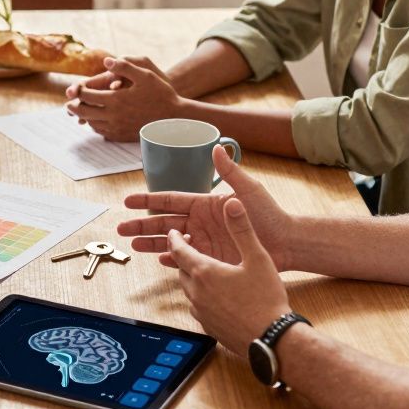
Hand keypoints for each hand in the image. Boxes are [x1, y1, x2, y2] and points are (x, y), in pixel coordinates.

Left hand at [65, 57, 180, 141]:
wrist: (174, 118)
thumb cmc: (161, 94)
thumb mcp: (145, 75)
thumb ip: (124, 66)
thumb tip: (106, 60)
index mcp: (116, 99)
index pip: (88, 95)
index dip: (78, 91)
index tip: (75, 88)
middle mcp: (114, 115)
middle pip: (85, 112)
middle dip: (75, 107)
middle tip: (69, 104)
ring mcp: (118, 128)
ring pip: (93, 124)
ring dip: (85, 118)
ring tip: (81, 112)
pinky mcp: (122, 136)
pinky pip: (103, 133)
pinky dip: (96, 126)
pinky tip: (97, 121)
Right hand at [117, 146, 294, 270]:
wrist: (287, 244)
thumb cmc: (270, 215)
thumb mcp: (249, 190)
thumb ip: (230, 172)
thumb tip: (215, 147)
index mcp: (205, 204)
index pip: (170, 200)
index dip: (148, 200)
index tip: (129, 201)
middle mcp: (201, 222)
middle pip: (164, 222)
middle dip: (141, 225)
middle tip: (121, 228)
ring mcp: (205, 242)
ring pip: (170, 242)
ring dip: (151, 244)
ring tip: (133, 247)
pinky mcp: (212, 260)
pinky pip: (186, 260)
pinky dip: (172, 260)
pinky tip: (159, 261)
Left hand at [167, 204, 291, 355]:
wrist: (272, 339)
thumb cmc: (266, 299)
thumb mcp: (257, 258)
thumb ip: (242, 229)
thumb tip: (233, 203)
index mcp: (205, 272)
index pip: (179, 250)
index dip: (175, 239)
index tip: (174, 233)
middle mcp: (196, 292)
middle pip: (181, 270)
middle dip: (183, 257)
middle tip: (191, 249)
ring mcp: (200, 312)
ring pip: (188, 289)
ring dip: (192, 278)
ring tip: (204, 271)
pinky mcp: (208, 327)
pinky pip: (197, 307)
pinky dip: (201, 297)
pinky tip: (216, 296)